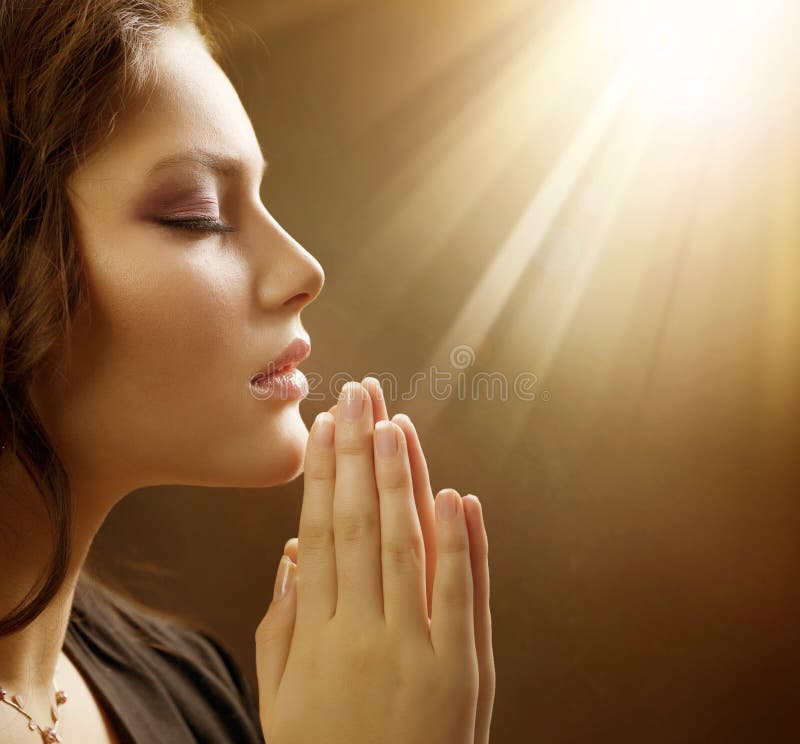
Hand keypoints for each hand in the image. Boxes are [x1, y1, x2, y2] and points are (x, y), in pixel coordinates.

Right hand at [255, 380, 493, 743]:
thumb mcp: (280, 698)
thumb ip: (278, 625)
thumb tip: (290, 553)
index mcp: (313, 635)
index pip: (319, 533)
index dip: (322, 476)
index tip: (324, 427)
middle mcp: (360, 634)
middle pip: (358, 525)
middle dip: (358, 455)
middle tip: (359, 395)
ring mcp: (413, 651)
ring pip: (405, 548)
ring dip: (401, 482)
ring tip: (395, 425)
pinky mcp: (461, 671)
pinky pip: (461, 596)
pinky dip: (462, 544)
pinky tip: (456, 495)